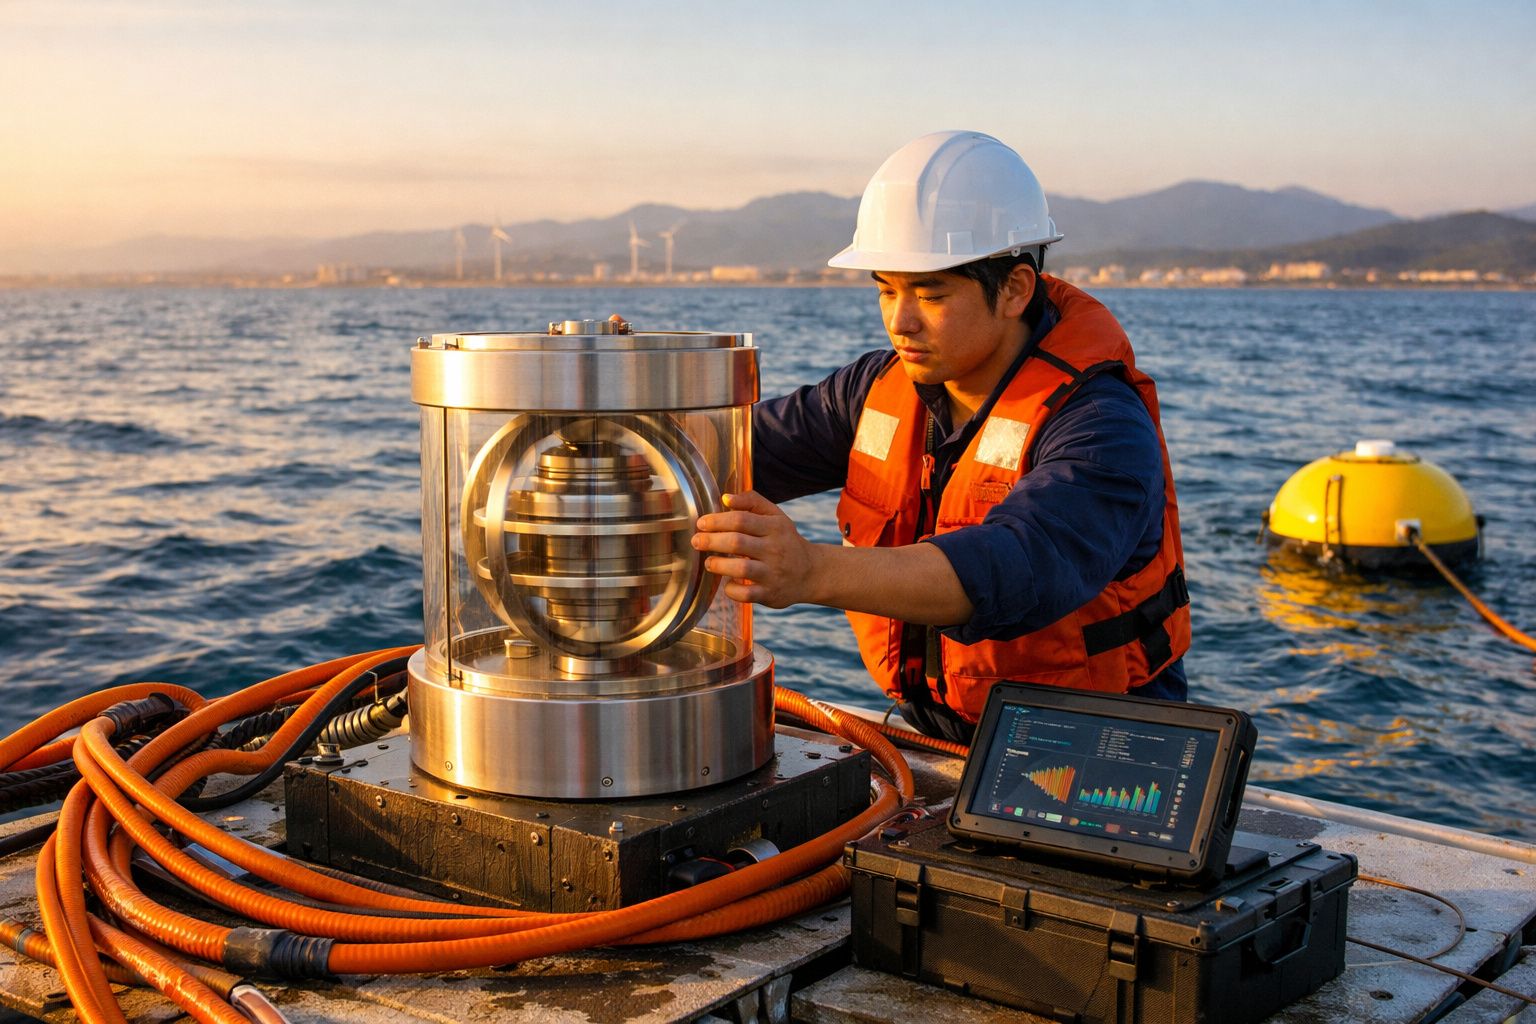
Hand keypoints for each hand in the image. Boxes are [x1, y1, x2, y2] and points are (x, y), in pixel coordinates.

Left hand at [692, 491, 816, 607]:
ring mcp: (773, 573)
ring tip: (708, 562)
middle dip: (711, 541)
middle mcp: (775, 549)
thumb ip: (752, 502)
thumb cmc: (785, 541)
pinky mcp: (770, 594)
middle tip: (696, 541)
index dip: (717, 521)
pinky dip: (732, 590)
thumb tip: (725, 498)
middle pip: (737, 542)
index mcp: (775, 527)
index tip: (701, 523)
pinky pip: (746, 594)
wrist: (811, 573)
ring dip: (719, 565)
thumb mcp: (776, 516)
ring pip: (741, 569)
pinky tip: (727, 582)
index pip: (741, 520)